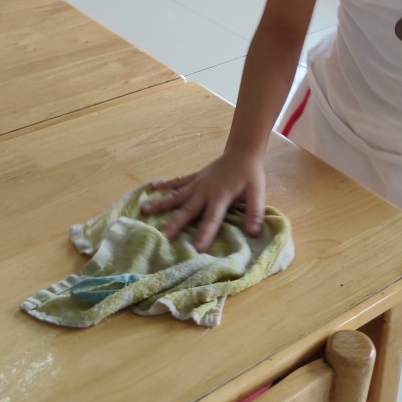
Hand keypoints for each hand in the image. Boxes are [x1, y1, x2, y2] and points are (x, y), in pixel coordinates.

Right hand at [140, 152, 266, 250]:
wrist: (242, 152)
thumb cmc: (250, 175)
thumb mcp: (257, 192)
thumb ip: (255, 212)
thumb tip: (254, 233)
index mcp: (220, 197)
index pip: (212, 218)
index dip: (205, 233)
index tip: (197, 248)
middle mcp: (204, 191)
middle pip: (188, 209)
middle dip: (176, 223)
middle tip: (163, 236)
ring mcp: (197, 183)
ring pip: (176, 195)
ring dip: (161, 203)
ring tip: (143, 210)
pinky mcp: (194, 177)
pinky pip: (177, 182)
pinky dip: (165, 184)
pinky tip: (151, 187)